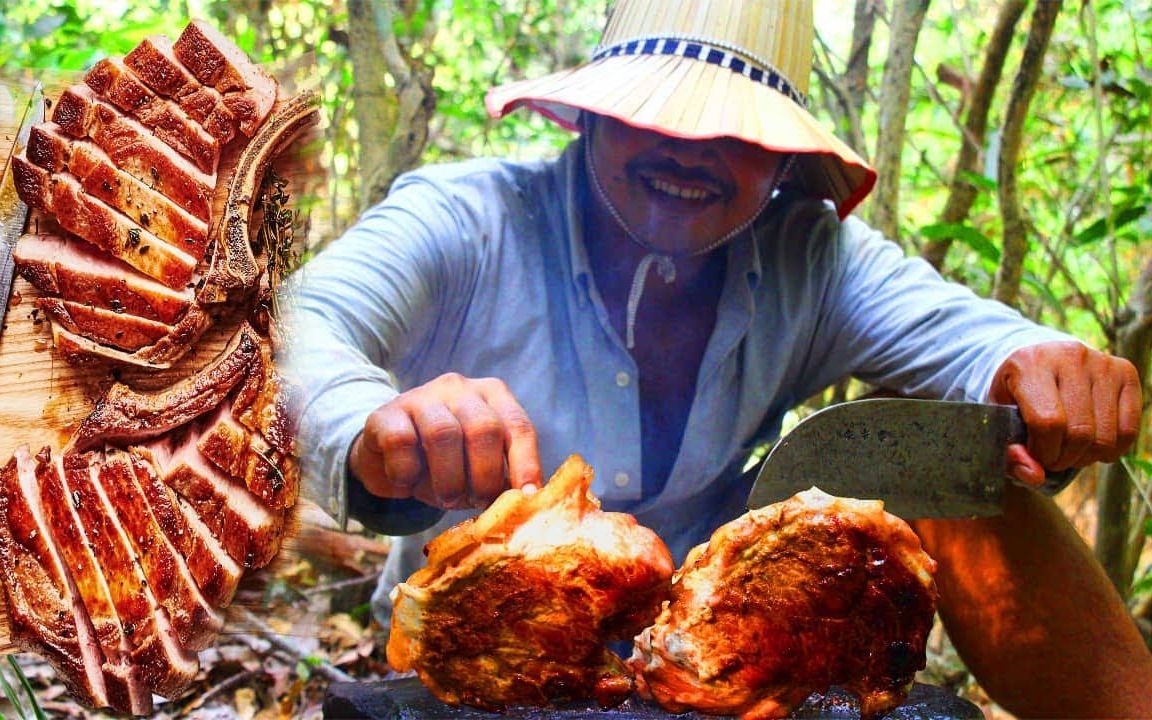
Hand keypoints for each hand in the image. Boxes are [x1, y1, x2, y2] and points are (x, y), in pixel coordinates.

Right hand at [349, 373, 541, 509]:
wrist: (387, 456)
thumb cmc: (444, 464)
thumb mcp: (477, 467)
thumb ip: (501, 477)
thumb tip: (523, 504)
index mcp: (492, 395)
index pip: (518, 426)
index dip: (525, 463)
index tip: (526, 496)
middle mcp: (460, 388)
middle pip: (484, 428)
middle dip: (485, 475)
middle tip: (476, 501)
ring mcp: (421, 396)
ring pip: (443, 434)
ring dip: (448, 478)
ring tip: (445, 498)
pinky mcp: (386, 413)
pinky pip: (401, 442)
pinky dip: (407, 472)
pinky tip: (407, 483)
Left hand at [988, 341, 1140, 485]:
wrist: (1038, 360)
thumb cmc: (1015, 394)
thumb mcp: (998, 420)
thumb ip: (1009, 453)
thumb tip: (1036, 476)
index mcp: (1030, 364)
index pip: (1048, 422)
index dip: (1043, 451)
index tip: (1035, 455)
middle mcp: (1069, 356)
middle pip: (1079, 432)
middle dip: (1064, 458)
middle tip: (1053, 457)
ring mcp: (1102, 362)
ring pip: (1105, 435)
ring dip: (1086, 456)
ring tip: (1070, 450)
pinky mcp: (1126, 372)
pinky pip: (1128, 429)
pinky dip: (1111, 450)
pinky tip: (1093, 446)